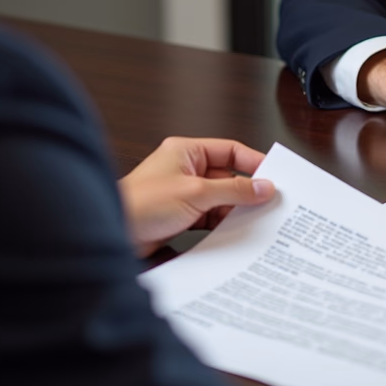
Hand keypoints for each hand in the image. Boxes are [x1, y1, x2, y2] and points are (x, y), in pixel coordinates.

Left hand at [119, 137, 275, 256]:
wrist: (112, 235)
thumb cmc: (141, 204)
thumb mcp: (196, 194)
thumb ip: (234, 190)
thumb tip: (263, 187)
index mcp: (186, 151)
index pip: (229, 150)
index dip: (253, 162)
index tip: (273, 176)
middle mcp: (184, 169)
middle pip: (227, 176)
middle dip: (247, 190)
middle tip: (270, 201)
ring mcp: (183, 193)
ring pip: (220, 198)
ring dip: (236, 209)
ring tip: (257, 219)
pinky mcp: (180, 215)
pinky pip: (210, 216)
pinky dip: (223, 223)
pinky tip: (237, 231)